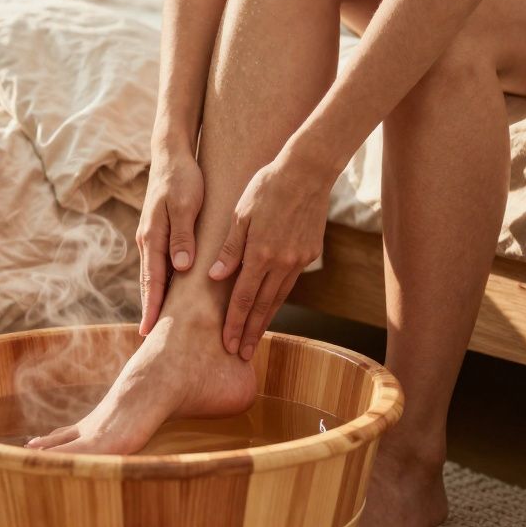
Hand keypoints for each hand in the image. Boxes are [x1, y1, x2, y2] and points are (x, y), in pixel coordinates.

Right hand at [136, 153, 203, 335]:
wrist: (171, 155)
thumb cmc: (182, 179)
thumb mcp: (186, 205)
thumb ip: (183, 236)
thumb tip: (181, 268)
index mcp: (153, 237)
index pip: (153, 281)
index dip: (152, 307)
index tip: (149, 332)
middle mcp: (148, 241)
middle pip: (148, 283)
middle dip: (148, 310)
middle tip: (147, 338)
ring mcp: (151, 237)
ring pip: (152, 275)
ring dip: (153, 298)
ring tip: (156, 323)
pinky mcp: (159, 233)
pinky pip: (158, 264)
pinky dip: (160, 282)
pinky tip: (167, 292)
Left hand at [209, 158, 328, 359]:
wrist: (307, 172)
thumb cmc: (267, 186)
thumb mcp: (240, 213)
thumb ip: (229, 249)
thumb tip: (216, 278)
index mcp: (260, 253)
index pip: (242, 298)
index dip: (234, 324)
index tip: (228, 345)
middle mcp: (281, 262)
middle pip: (262, 306)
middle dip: (250, 332)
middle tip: (242, 354)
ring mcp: (298, 259)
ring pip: (278, 298)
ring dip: (265, 320)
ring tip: (255, 339)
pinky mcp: (309, 253)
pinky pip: (290, 282)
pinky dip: (278, 299)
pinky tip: (270, 308)